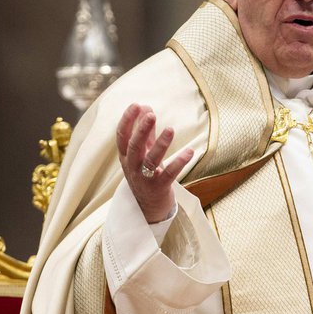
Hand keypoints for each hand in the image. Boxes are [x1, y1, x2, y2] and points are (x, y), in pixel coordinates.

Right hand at [116, 103, 193, 223]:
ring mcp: (144, 178)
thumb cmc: (146, 174)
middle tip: (151, 115)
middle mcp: (132, 167)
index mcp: (126, 156)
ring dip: (161, 144)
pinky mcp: (159, 188)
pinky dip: (179, 162)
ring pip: (150, 160)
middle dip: (141, 130)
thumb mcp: (143, 153)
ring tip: (171, 129)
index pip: (122, 136)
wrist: (148, 207)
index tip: (136, 105)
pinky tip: (190, 151)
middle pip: (134, 147)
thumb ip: (145, 131)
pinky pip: (169, 174)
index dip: (127, 120)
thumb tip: (145, 106)